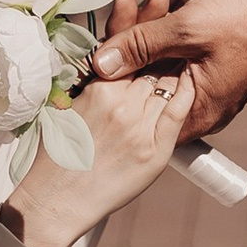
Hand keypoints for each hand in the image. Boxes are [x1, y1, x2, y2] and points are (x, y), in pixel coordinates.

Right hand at [8, 67, 195, 246]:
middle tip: (171, 49)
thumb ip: (88, 86)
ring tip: (186, 59)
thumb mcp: (65, 109)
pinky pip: (178, 113)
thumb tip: (103, 70)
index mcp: (98, 89)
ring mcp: (140, 127)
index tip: (147, 47)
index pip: (129, 56)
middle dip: (160, 57)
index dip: (140, 50)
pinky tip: (191, 82)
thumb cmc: (55, 158)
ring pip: (167, 86)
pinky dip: (186, 94)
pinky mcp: (155, 151)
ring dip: (175, 71)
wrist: (57, 199)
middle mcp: (121, 104)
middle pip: (152, 68)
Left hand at [90, 0, 246, 136]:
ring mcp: (210, 77)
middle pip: (151, 66)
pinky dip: (197, 5)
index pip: (137, 99)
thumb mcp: (188, 28)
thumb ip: (140, 45)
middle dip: (154, 22)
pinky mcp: (217, 55)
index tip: (120, 29)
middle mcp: (202, 100)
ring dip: (179, 5)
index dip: (121, 63)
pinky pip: (192, 33)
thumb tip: (98, 63)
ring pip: (171, 44)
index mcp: (195, 109)